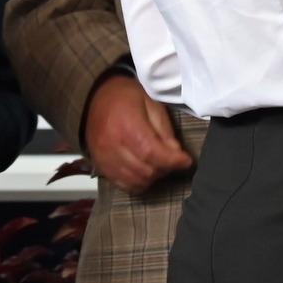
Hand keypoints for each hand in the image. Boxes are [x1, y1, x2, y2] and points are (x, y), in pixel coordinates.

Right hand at [83, 72, 192, 194]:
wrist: (95, 98)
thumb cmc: (127, 98)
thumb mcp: (152, 105)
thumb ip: (164, 130)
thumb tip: (176, 152)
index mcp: (127, 127)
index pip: (152, 153)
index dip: (173, 161)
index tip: (187, 161)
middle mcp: (112, 147)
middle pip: (145, 170)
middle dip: (166, 169)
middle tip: (175, 160)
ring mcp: (104, 159)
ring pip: (135, 181)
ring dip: (153, 177)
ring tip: (161, 165)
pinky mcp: (100, 166)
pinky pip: (122, 184)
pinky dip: (138, 182)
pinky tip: (146, 172)